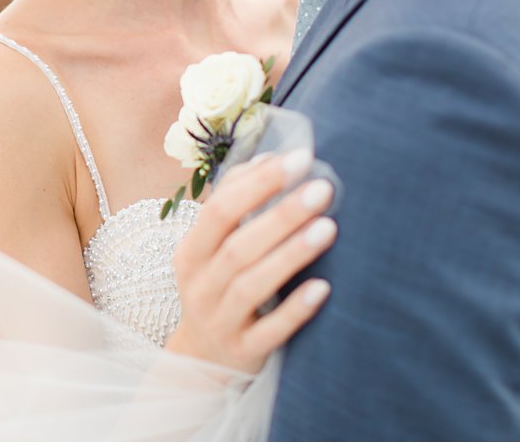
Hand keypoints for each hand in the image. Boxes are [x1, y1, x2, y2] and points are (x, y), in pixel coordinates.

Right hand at [167, 148, 334, 372]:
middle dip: (281, 214)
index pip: (219, 210)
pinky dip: (295, 309)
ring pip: (251, 285)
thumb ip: (235, 205)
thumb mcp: (212, 250)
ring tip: (329, 228)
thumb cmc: (217, 289)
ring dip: (291, 254)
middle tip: (322, 189)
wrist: (201, 361)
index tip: (299, 159)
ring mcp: (218, 320)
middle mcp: (199, 285)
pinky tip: (323, 288)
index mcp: (191, 252)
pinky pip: (269, 331)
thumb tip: (268, 158)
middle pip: (238, 246)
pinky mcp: (242, 351)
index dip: (258, 182)